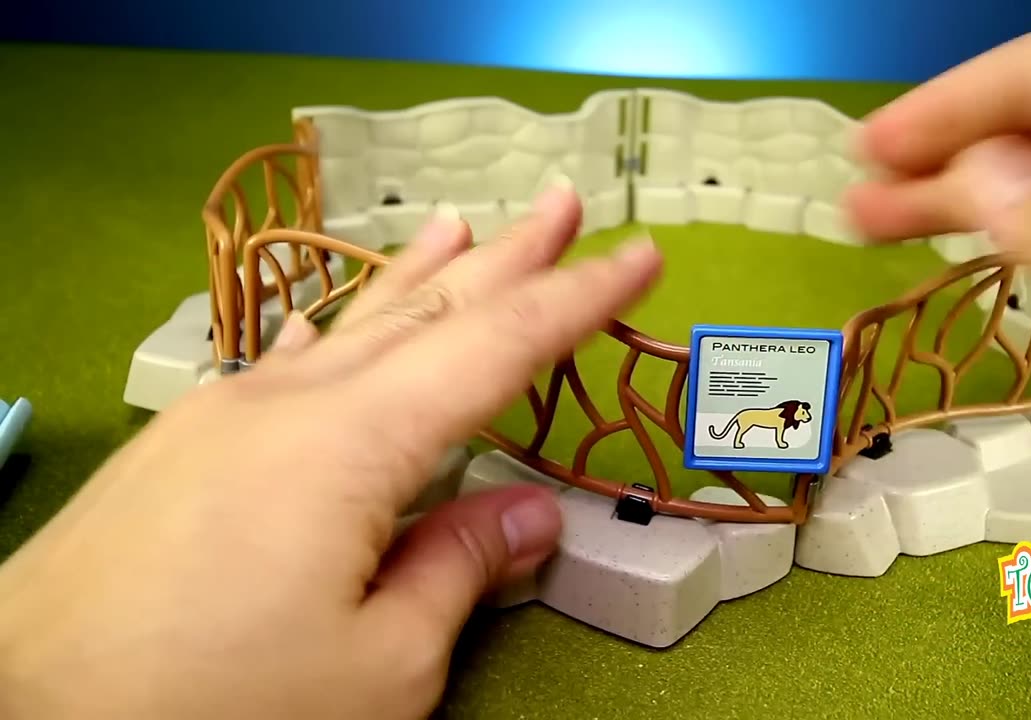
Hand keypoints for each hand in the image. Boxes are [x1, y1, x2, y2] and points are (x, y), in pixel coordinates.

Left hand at [0, 186, 662, 718]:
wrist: (21, 712)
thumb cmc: (213, 705)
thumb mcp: (377, 668)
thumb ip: (458, 573)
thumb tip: (529, 515)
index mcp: (357, 444)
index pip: (497, 347)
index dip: (577, 299)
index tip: (637, 254)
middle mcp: (293, 404)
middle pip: (426, 309)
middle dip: (507, 258)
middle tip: (561, 204)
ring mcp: (226, 417)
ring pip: (350, 324)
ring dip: (419, 275)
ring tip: (464, 225)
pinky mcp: (180, 449)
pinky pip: (281, 364)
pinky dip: (332, 333)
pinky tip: (334, 323)